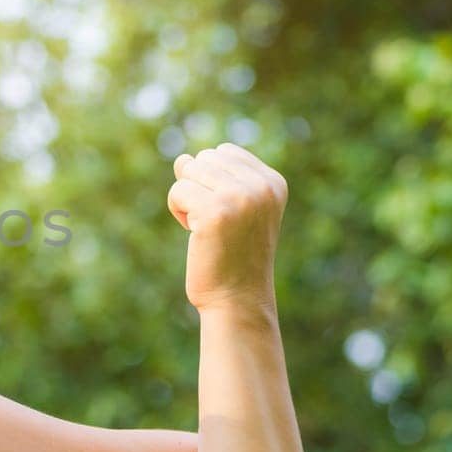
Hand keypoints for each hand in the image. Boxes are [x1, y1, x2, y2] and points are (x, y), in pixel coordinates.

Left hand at [167, 143, 288, 311]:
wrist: (238, 299)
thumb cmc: (232, 256)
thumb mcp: (231, 208)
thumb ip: (212, 178)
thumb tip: (182, 159)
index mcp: (274, 183)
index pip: (224, 152)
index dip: (213, 180)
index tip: (228, 213)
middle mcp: (262, 186)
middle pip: (204, 159)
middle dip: (199, 189)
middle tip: (216, 225)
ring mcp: (240, 197)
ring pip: (188, 172)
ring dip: (187, 201)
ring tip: (207, 229)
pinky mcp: (215, 211)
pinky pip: (177, 191)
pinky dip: (178, 212)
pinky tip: (196, 234)